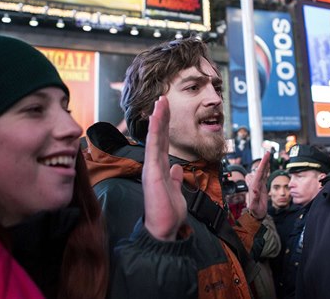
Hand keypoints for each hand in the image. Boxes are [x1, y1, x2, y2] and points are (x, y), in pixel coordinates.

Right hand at [142, 96, 185, 240]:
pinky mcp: (152, 173)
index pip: (163, 144)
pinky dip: (156, 132)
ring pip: (154, 139)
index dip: (165, 127)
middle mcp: (154, 166)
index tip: (166, 111)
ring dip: (158, 120)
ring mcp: (152, 168)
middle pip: (158, 137)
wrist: (163, 229)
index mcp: (160, 169)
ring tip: (160, 102)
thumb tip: (178, 168)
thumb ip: (175, 179)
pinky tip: (157, 119)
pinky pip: (154, 148)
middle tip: (162, 99)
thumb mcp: (176, 191)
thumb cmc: (168, 214)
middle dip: (161, 118)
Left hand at [245, 151, 270, 219]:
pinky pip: (264, 176)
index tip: (266, 157)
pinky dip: (266, 170)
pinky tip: (267, 165)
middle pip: (260, 170)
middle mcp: (255, 184)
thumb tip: (255, 189)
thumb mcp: (254, 206)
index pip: (258, 173)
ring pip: (262, 172)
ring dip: (265, 164)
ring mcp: (258, 184)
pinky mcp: (261, 186)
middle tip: (268, 152)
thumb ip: (255, 198)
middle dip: (264, 161)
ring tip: (268, 156)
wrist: (255, 215)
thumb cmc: (255, 211)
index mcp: (254, 186)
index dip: (262, 164)